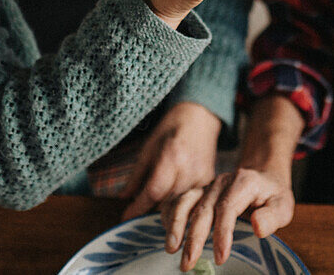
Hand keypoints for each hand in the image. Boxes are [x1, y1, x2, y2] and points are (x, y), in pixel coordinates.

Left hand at [120, 102, 222, 220]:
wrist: (200, 116)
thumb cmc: (171, 127)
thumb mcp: (148, 147)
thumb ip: (137, 175)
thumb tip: (123, 198)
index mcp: (171, 158)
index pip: (153, 192)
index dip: (138, 208)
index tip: (125, 218)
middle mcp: (189, 170)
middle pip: (167, 203)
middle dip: (150, 211)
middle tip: (138, 213)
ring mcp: (202, 176)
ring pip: (180, 205)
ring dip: (166, 211)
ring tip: (155, 208)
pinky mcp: (210, 180)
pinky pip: (193, 200)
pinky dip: (181, 203)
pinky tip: (173, 199)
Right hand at [161, 166, 294, 270]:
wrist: (263, 178)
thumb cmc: (272, 195)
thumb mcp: (283, 205)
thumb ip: (272, 216)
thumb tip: (257, 227)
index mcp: (244, 182)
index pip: (228, 208)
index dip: (222, 233)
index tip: (220, 257)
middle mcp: (222, 182)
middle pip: (203, 208)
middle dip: (194, 237)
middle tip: (188, 263)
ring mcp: (208, 186)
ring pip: (186, 202)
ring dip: (177, 225)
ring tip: (171, 248)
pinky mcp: (199, 192)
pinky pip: (180, 201)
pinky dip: (171, 217)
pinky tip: (169, 235)